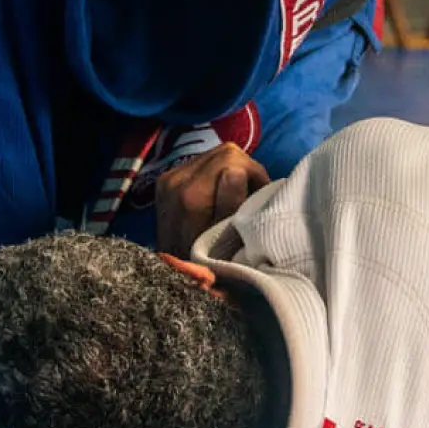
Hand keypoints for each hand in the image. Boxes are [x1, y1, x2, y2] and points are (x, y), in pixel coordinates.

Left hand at [156, 142, 269, 257]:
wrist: (173, 273)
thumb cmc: (206, 264)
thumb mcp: (225, 243)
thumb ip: (230, 206)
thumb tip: (237, 171)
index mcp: (190, 196)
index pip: (232, 161)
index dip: (254, 177)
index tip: (259, 201)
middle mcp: (175, 180)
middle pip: (225, 153)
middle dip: (247, 172)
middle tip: (253, 199)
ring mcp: (169, 177)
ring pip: (217, 155)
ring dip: (234, 172)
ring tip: (239, 198)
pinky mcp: (169, 179)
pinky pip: (205, 162)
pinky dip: (220, 175)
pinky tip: (222, 196)